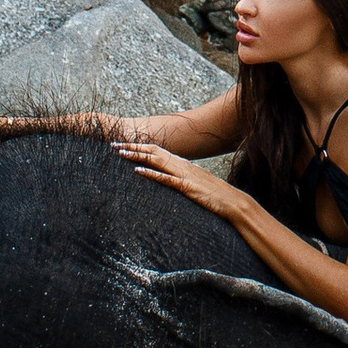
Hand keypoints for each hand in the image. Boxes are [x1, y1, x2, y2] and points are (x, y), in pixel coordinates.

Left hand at [118, 139, 241, 221]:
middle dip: (133, 147)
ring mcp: (184, 175)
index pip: (157, 150)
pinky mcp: (186, 187)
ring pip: (156, 161)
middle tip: (114, 145)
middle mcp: (182, 165)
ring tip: (120, 154)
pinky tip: (137, 171)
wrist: (232, 202)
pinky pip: (165, 179)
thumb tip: (170, 177)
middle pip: (153, 151)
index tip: (124, 144)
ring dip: (137, 156)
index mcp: (183, 163)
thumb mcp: (195, 183)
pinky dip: (150, 173)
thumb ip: (182, 178)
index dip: (140, 146)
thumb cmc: (214, 195)